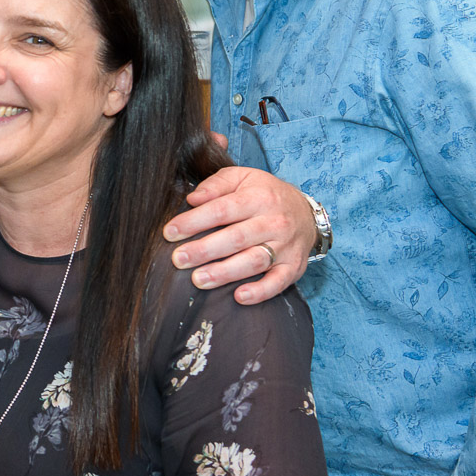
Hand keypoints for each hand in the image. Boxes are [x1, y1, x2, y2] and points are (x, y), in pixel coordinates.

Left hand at [163, 166, 316, 303]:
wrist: (306, 212)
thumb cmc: (265, 195)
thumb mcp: (242, 178)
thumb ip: (216, 185)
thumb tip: (192, 199)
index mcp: (259, 198)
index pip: (222, 210)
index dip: (194, 222)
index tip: (169, 233)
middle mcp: (274, 222)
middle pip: (236, 238)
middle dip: (204, 250)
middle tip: (179, 259)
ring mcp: (286, 246)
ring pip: (254, 260)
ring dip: (225, 272)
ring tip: (199, 280)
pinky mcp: (293, 266)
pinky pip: (279, 282)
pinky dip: (261, 291)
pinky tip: (239, 296)